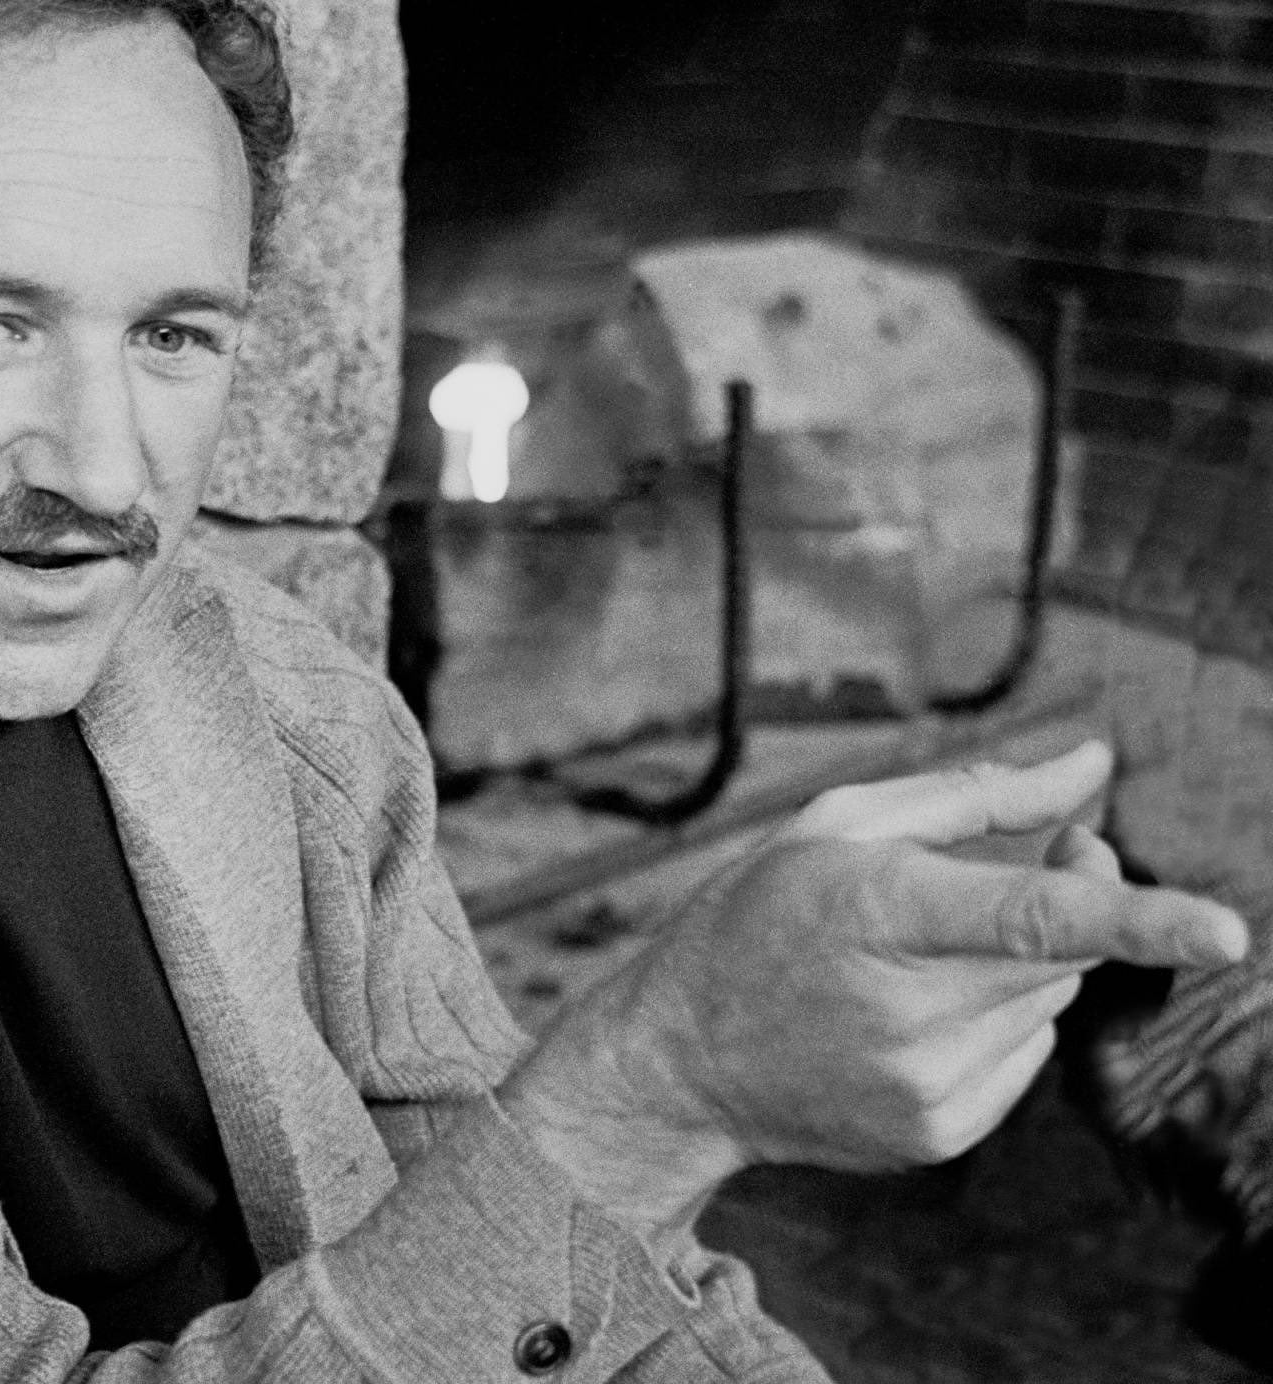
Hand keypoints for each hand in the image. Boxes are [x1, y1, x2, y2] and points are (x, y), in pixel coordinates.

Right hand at [499, 741, 1248, 1237]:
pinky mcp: (938, 1133)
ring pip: (1050, 1000)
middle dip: (1069, 898)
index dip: (1134, 920)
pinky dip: (994, 1022)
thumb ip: (977, 793)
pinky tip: (909, 1015)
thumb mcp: (834, 825)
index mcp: (874, 912)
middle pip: (1062, 947)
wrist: (679, 1059)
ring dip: (1018, 965)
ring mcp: (923, 1083)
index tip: (1226, 934)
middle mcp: (905, 1009)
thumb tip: (1095, 764)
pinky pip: (1025, 1057)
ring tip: (913, 957)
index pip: (1028, 917)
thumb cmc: (757, 916)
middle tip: (1017, 864)